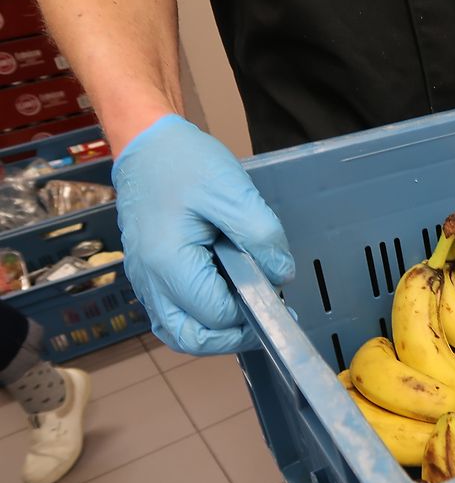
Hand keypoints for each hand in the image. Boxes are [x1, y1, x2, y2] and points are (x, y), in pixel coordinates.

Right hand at [113, 115, 293, 354]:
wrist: (147, 143)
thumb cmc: (185, 163)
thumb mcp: (233, 192)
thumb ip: (261, 236)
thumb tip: (281, 276)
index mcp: (169, 263)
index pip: (217, 316)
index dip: (252, 310)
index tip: (275, 289)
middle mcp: (150, 281)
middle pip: (192, 339)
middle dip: (234, 336)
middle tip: (265, 311)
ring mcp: (145, 281)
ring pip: (181, 332)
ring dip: (216, 330)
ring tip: (247, 303)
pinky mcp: (149, 276)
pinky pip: (174, 313)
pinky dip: (200, 316)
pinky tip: (226, 293)